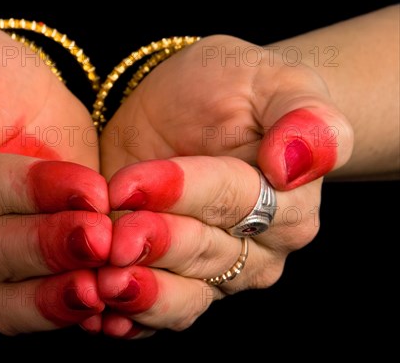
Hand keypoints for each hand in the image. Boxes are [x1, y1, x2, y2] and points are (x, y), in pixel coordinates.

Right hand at [0, 22, 110, 334]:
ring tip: (106, 289)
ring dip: (57, 294)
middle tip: (104, 242)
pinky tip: (106, 312)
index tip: (87, 189)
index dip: (30, 191)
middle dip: (51, 248)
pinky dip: (64, 312)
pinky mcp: (17, 266)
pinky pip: (31, 304)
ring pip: (9, 291)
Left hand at [96, 35, 353, 337]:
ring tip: (100, 286)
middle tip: (110, 241)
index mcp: (287, 200)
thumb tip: (294, 165)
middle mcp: (257, 248)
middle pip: (204, 253)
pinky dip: (128, 319)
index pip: (233, 199)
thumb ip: (304, 116)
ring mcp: (215, 271)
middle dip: (154, 246)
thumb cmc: (235, 89)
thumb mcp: (273, 80)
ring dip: (141, 295)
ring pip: (184, 296)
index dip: (180, 192)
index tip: (128, 184)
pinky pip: (157, 311)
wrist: (189, 108)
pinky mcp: (173, 279)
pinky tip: (97, 317)